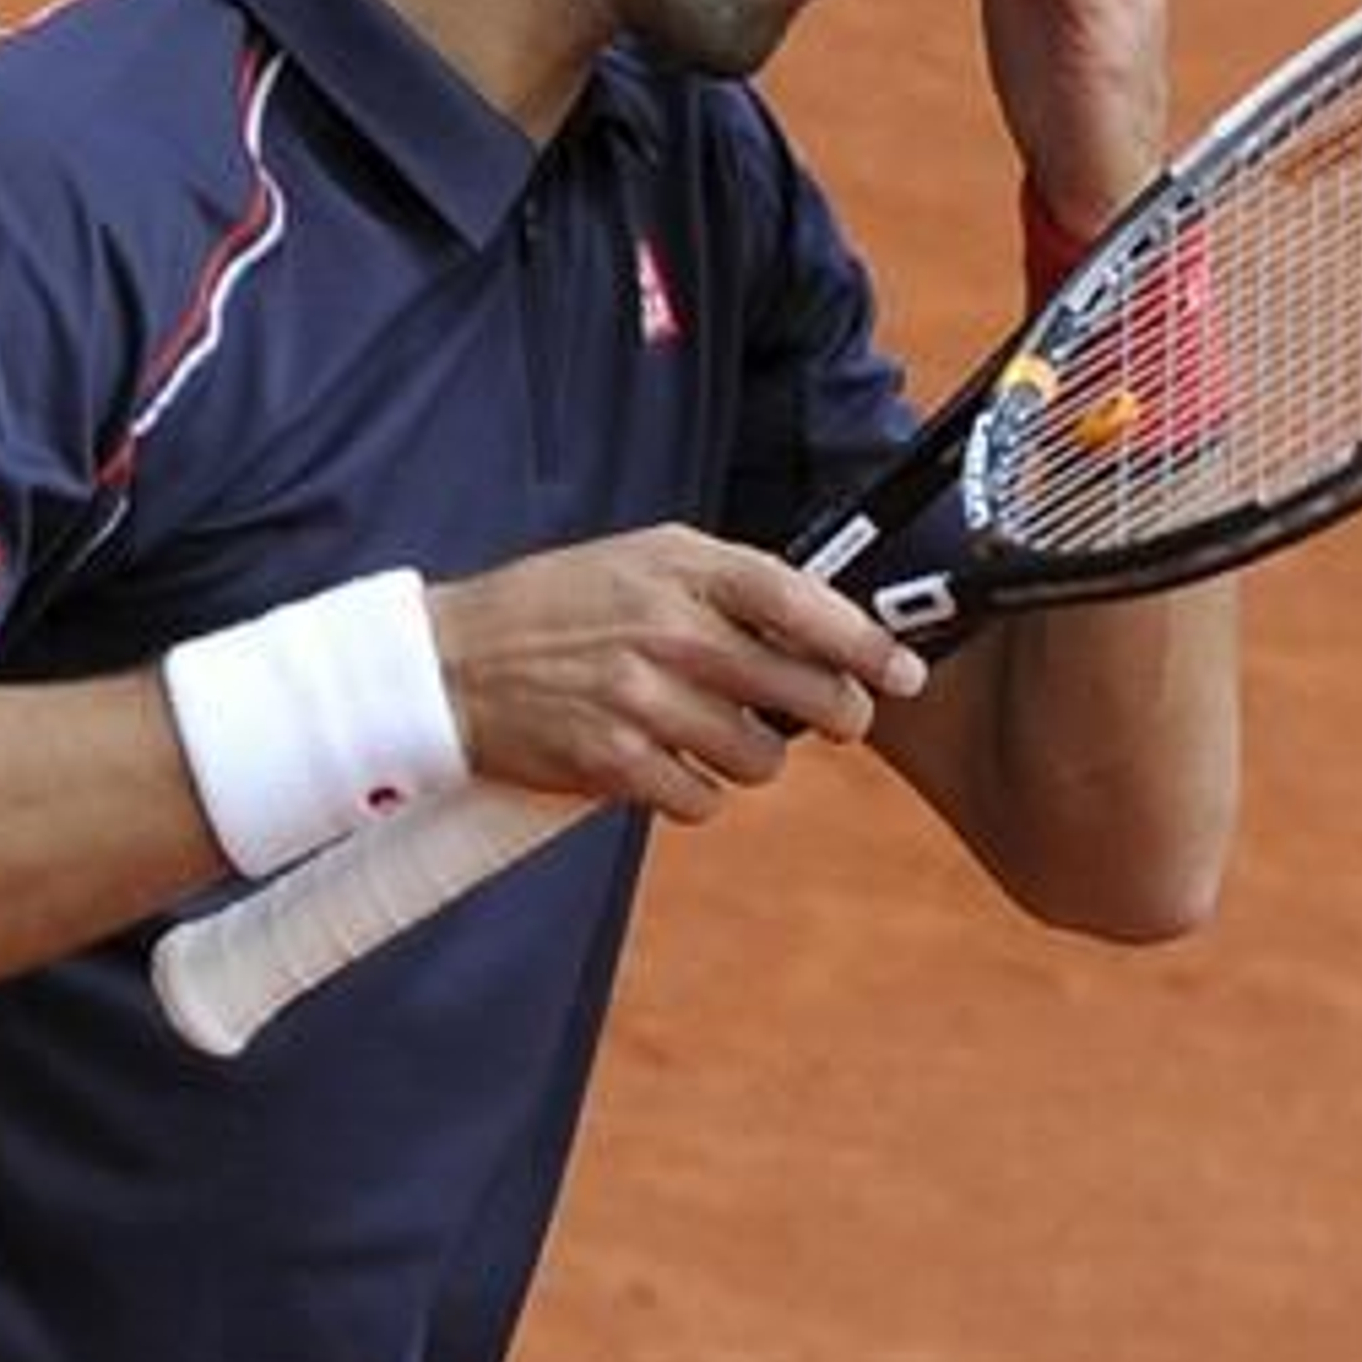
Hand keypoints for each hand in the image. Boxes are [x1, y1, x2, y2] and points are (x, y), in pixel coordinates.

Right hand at [426, 525, 926, 825]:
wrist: (456, 662)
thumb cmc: (560, 606)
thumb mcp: (644, 560)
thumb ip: (729, 584)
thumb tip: (823, 624)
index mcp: (684, 569)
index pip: (802, 603)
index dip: (867, 643)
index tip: (905, 672)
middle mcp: (670, 630)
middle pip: (803, 691)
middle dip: (837, 713)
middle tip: (834, 717)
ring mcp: (644, 699)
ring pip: (761, 756)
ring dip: (754, 756)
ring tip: (715, 732)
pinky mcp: (617, 763)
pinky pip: (704, 800)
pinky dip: (697, 792)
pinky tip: (667, 763)